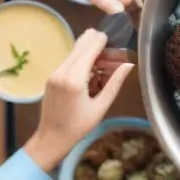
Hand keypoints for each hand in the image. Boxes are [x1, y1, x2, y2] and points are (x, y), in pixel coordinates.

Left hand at [25, 30, 133, 171]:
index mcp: (75, 78)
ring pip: (76, 50)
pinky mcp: (51, 75)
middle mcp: (62, 70)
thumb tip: (128, 65)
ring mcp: (54, 72)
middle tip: (112, 59)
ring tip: (104, 70)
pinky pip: (70, 59)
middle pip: (82, 42)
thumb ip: (115, 83)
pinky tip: (91, 76)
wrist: (51, 138)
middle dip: (99, 45)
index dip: (105, 42)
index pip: (91, 46)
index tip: (117, 50)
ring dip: (91, 54)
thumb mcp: (101, 106)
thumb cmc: (79, 127)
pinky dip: (82, 61)